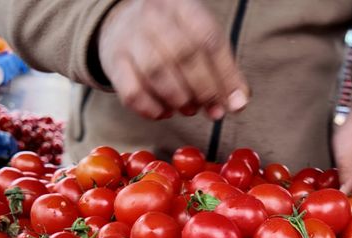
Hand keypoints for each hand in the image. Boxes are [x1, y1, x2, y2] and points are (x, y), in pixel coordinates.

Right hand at [97, 0, 249, 119]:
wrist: (122, 23)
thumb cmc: (173, 36)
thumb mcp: (201, 39)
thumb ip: (223, 69)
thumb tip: (237, 104)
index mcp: (183, 6)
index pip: (209, 39)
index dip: (225, 75)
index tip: (234, 103)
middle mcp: (154, 15)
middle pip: (184, 55)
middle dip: (204, 90)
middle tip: (213, 110)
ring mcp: (130, 36)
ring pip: (157, 72)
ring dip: (179, 99)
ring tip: (189, 109)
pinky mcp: (114, 61)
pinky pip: (131, 91)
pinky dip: (151, 109)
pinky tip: (164, 113)